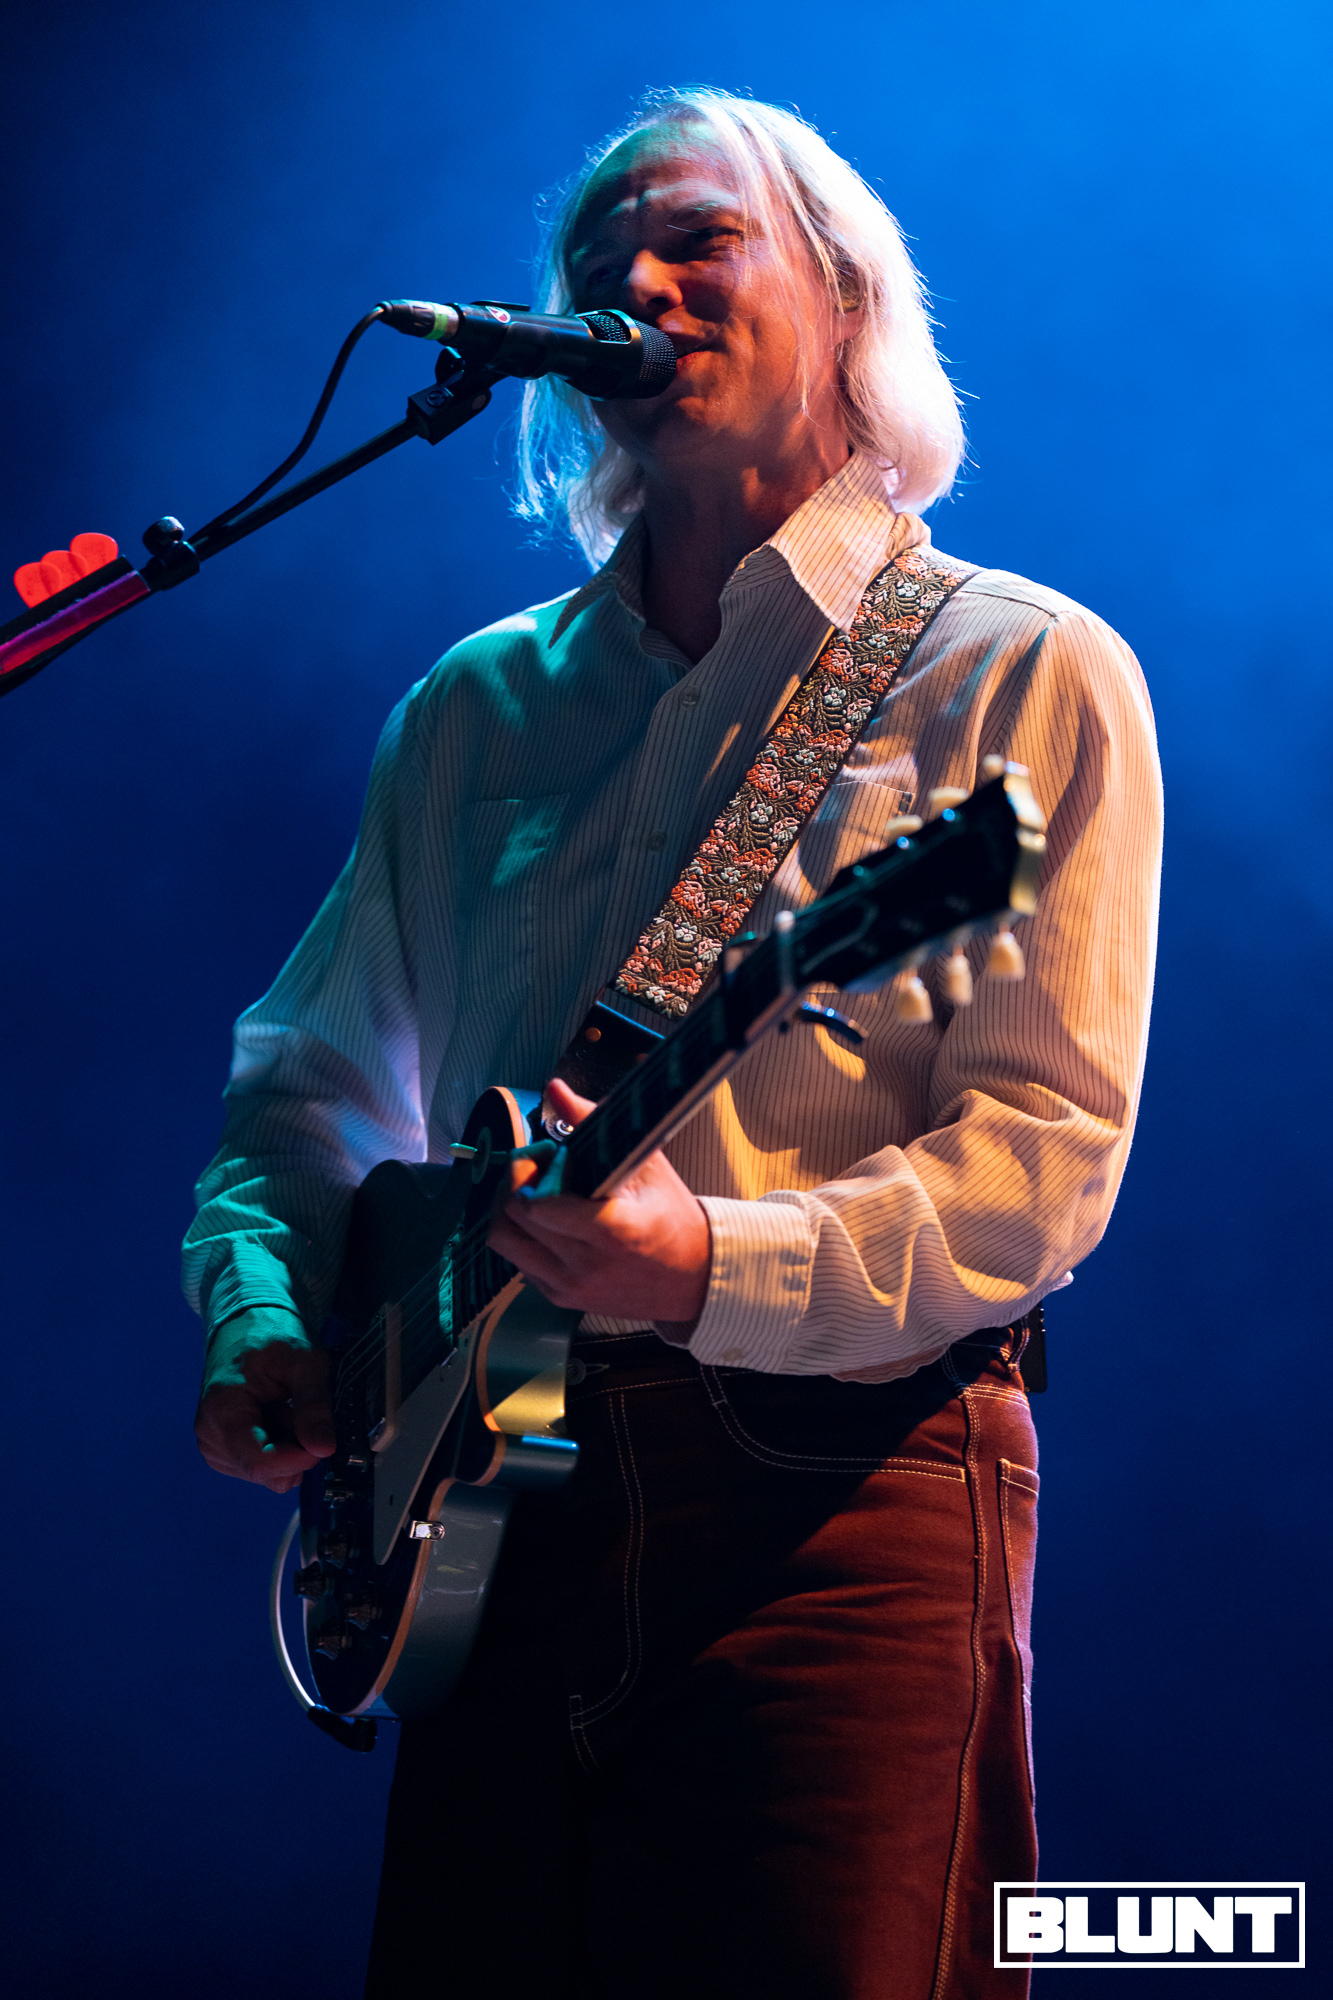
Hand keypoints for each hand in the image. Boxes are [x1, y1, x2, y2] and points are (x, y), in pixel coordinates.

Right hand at [195, 1306, 334, 1493]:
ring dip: (287, 1446)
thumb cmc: (272, 1334)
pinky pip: (259, 1464)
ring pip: (264, 1471)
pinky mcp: (223, 1446)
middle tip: (300, 1409)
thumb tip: (324, 1449)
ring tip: (286, 1406)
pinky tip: (278, 1416)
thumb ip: (313, 1407)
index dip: (297, 1459)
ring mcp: (213, 1443)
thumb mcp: (305, 1363)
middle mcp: (209, 1435)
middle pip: (263, 1470)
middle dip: (294, 1449)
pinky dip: (277, 1446)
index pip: (259, 1464)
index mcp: (222, 1412)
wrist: (247, 1321)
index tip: (322, 1440)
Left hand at [487, 1077, 711, 1325]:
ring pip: (503, 1242)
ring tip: (534, 1192)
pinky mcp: (562, 1298)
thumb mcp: (645, 1164)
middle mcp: (586, 1265)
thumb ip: (594, 1122)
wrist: (692, 1277)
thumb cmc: (671, 1216)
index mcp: (611, 1231)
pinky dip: (523, 1235)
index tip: (550, 1154)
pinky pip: (518, 1261)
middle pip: (512, 1218)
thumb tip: (555, 1089)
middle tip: (537, 1167)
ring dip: (509, 1210)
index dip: (532, 1171)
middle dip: (515, 1182)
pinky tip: (548, 1221)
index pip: (537, 1206)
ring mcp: (571, 1287)